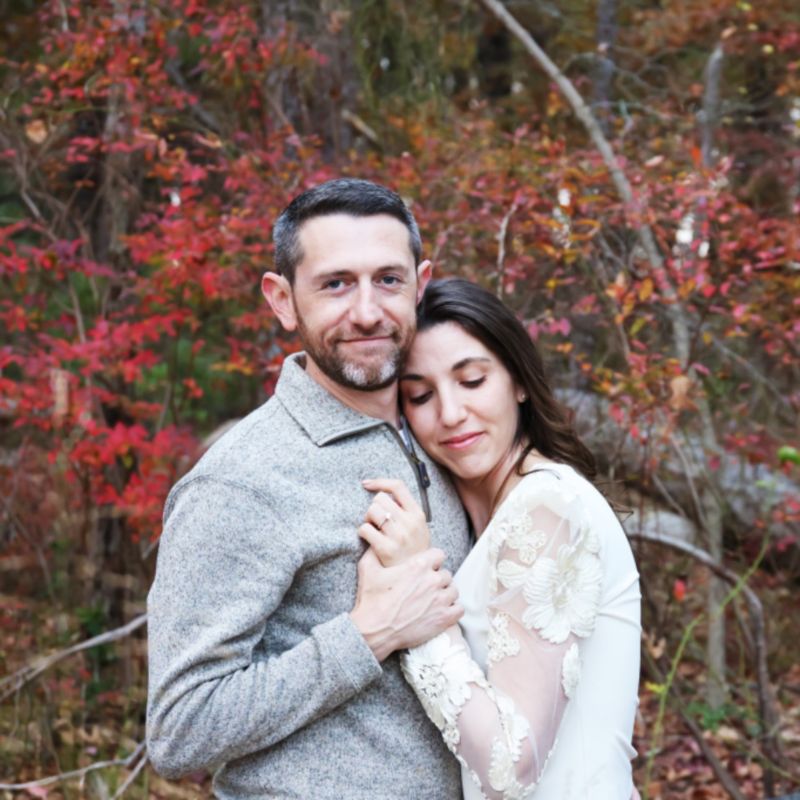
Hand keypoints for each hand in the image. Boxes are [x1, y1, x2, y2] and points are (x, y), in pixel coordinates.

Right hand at [350, 547, 462, 661]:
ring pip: (453, 590)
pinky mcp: (443, 618)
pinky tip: (440, 611)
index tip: (425, 568)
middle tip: (425, 588)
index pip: (439, 554)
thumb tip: (376, 543)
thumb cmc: (370, 600)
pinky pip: (459, 609)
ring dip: (445, 594)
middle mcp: (432, 580)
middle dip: (436, 579)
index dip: (432, 561)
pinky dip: (452, 609)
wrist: (374, 631)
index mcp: (418, 565)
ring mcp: (440, 600)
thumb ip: (374, 551)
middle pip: (446, 573)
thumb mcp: (368, 568)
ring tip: (433, 600)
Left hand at [360, 478, 429, 565]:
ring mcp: (399, 536)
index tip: (367, 484)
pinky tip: (369, 538)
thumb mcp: (418, 528)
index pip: (398, 487)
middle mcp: (410, 523)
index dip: (380, 482)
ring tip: (374, 529)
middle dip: (374, 507)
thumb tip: (383, 492)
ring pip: (371, 511)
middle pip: (380, 498)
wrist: (417, 577)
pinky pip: (364, 528)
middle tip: (376, 521)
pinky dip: (362, 531)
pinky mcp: (386, 549)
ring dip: (368, 519)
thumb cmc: (413, 551)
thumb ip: (406, 510)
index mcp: (418, 514)